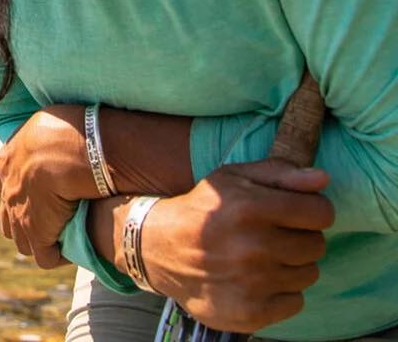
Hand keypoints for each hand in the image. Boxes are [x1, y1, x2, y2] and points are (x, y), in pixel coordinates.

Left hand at [0, 105, 94, 268]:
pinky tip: (73, 246)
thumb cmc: (57, 128)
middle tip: (50, 215)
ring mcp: (18, 216)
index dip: (14, 188)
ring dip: (39, 240)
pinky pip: (44, 257)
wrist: (62, 151)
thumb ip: (37, 135)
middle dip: (24, 219)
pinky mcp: (37, 235)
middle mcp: (6, 191)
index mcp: (3, 163)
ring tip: (61, 234)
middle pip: (7, 216)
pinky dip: (57, 255)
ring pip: (22, 240)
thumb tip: (49, 129)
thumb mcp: (40, 123)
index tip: (34, 188)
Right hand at [136, 160, 331, 332]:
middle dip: (302, 236)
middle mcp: (253, 246)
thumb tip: (323, 179)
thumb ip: (279, 173)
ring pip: (309, 274)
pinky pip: (296, 301)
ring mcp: (253, 283)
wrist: (162, 249)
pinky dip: (282, 290)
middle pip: (317, 244)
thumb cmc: (204, 209)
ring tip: (264, 255)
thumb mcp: (233, 178)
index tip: (299, 211)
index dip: (314, 209)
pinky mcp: (253, 312)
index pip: (320, 213)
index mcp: (250, 207)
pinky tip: (258, 278)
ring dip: (292, 264)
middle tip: (275, 233)